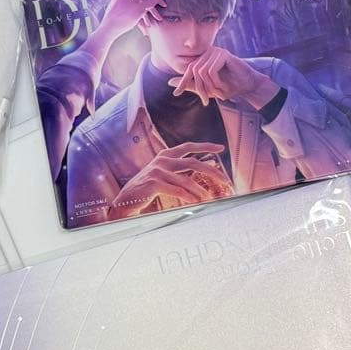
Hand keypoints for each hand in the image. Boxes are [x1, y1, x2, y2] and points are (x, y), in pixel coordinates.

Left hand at [97, 0, 166, 40]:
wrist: (108, 30)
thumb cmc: (124, 18)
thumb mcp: (141, 9)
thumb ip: (151, 1)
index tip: (164, 6)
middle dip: (150, 10)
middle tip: (158, 18)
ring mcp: (118, 0)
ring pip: (136, 6)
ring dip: (144, 16)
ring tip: (149, 26)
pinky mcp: (116, 8)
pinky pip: (129, 10)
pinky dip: (136, 16)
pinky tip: (141, 26)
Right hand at [107, 142, 231, 219]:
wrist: (126, 200)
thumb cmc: (145, 190)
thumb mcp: (161, 175)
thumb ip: (177, 172)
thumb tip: (201, 176)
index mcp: (164, 155)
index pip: (188, 147)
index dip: (205, 146)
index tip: (220, 148)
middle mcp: (162, 160)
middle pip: (192, 162)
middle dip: (211, 171)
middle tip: (224, 180)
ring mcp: (157, 170)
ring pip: (186, 179)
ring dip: (200, 190)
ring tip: (209, 198)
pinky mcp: (154, 182)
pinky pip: (177, 190)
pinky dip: (188, 196)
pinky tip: (195, 202)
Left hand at [168, 47, 280, 107]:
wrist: (248, 86)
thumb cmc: (229, 87)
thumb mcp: (207, 88)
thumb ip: (191, 84)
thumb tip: (170, 82)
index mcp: (203, 59)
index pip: (188, 69)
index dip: (182, 81)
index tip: (176, 94)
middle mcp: (208, 53)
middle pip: (193, 71)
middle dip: (199, 88)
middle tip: (206, 100)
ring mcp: (215, 51)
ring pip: (201, 72)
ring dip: (209, 86)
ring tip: (218, 92)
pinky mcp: (223, 54)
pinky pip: (210, 70)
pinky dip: (215, 82)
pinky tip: (223, 85)